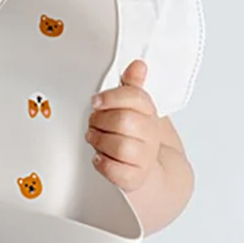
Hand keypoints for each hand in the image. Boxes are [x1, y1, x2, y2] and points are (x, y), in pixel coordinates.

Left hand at [85, 59, 161, 191]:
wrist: (149, 171)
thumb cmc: (135, 136)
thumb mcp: (135, 108)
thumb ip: (132, 86)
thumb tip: (138, 64)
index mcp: (149, 112)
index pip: (135, 97)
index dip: (111, 97)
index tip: (96, 101)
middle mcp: (150, 135)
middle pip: (124, 121)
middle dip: (101, 120)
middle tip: (93, 121)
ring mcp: (144, 158)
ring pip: (121, 146)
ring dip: (99, 141)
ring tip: (94, 138)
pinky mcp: (134, 178)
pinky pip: (117, 170)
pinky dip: (103, 163)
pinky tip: (99, 157)